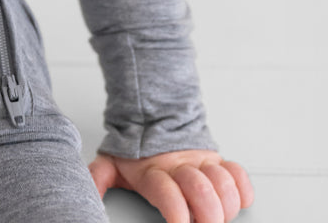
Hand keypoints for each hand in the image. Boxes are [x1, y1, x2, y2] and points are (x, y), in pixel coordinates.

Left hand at [89, 149, 252, 222]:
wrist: (154, 114)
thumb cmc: (136, 150)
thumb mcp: (112, 163)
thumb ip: (98, 177)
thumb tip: (85, 192)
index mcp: (153, 172)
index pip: (169, 194)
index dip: (177, 214)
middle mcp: (180, 167)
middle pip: (202, 192)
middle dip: (208, 217)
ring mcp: (201, 162)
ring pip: (223, 184)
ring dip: (225, 205)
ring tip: (218, 217)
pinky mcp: (218, 161)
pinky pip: (239, 174)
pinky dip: (242, 190)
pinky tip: (235, 201)